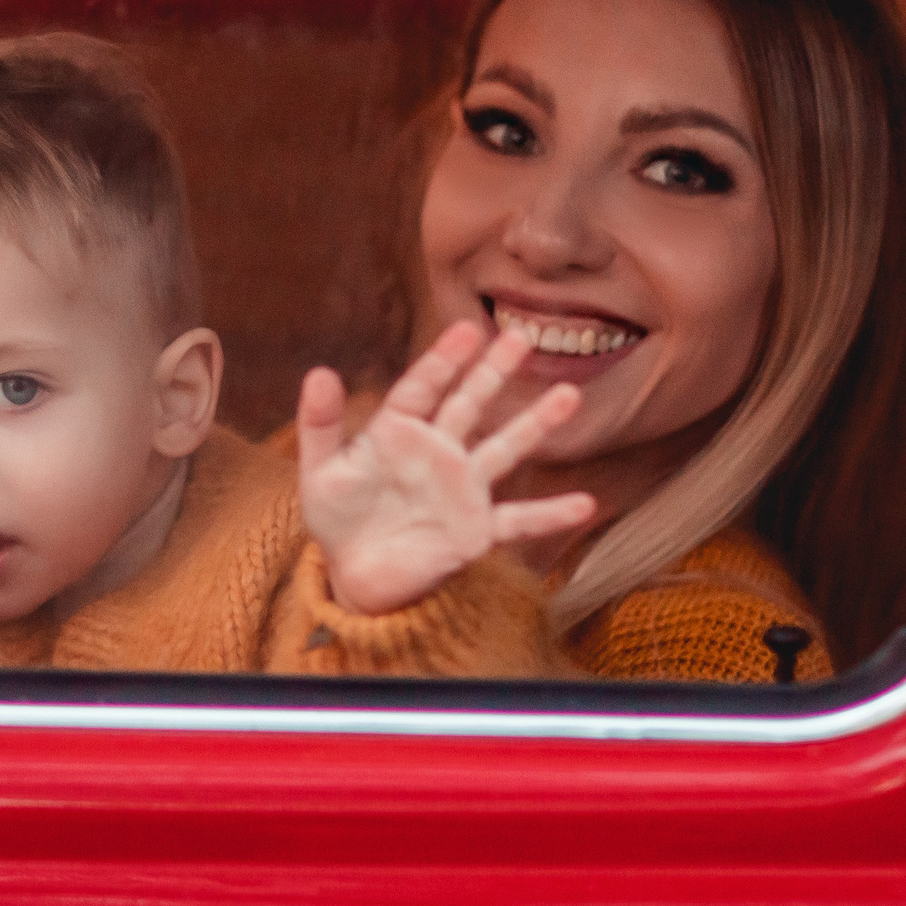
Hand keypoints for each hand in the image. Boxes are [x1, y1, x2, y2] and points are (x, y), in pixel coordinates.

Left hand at [298, 320, 596, 615]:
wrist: (356, 576)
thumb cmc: (339, 517)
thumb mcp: (320, 471)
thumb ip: (320, 424)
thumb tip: (319, 372)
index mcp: (398, 432)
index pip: (423, 388)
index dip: (443, 360)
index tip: (467, 329)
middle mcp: (438, 452)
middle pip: (470, 404)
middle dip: (494, 372)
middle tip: (521, 336)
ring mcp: (462, 489)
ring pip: (504, 449)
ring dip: (535, 424)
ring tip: (568, 393)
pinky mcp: (476, 530)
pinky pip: (518, 520)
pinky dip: (549, 514)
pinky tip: (585, 504)